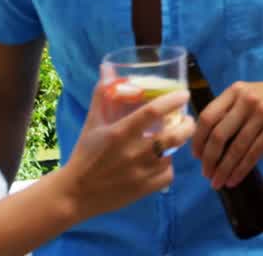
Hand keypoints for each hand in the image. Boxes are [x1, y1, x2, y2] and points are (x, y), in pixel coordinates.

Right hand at [58, 85, 194, 219]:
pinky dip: (167, 166)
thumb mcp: (92, 123)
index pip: (152, 112)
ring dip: (174, 145)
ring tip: (171, 139)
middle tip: (186, 119)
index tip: (184, 94)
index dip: (172, 101)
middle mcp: (133, 152)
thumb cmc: (85, 154)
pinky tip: (161, 161)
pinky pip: (168, 173)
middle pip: (174, 135)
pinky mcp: (144, 189)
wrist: (75, 194)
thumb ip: (102, 95)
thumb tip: (107, 68)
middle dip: (187, 124)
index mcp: (120, 133)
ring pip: (172, 154)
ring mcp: (141, 172)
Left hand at [193, 79, 262, 188]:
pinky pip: (253, 153)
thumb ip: (230, 110)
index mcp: (235, 91)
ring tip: (218, 182)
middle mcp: (247, 100)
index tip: (196, 156)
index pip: (208, 116)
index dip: (198, 139)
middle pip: (219, 134)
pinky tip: (235, 178)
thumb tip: (207, 142)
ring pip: (236, 147)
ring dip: (224, 169)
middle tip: (206, 174)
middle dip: (209, 159)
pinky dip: (241, 169)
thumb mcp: (249, 95)